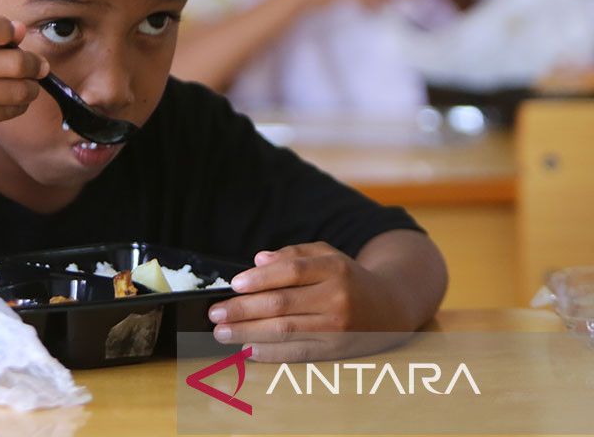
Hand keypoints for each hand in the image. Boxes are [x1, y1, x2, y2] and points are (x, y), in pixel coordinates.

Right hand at [0, 12, 49, 163]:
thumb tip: (21, 30)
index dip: (10, 30)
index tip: (15, 35)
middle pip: (15, 62)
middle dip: (35, 63)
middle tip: (38, 64)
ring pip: (20, 90)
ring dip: (31, 86)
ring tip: (28, 82)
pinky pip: (10, 110)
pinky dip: (19, 103)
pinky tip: (12, 97)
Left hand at [207, 242, 411, 362]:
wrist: (391, 306)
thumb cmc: (349, 277)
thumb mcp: (327, 254)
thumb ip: (293, 255)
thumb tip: (258, 261)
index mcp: (334, 269)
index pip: (291, 272)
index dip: (259, 278)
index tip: (234, 285)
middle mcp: (337, 298)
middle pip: (282, 304)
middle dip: (243, 310)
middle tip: (215, 313)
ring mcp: (338, 327)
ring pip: (286, 331)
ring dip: (248, 333)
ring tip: (222, 332)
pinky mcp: (337, 350)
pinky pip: (298, 352)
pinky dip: (271, 352)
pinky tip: (248, 348)